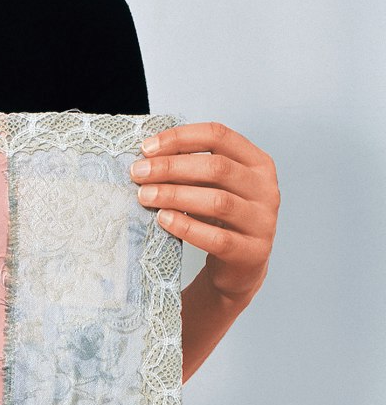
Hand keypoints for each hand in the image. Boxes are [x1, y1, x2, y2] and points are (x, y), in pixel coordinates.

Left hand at [131, 121, 279, 307]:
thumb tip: (148, 156)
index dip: (180, 138)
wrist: (241, 268)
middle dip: (172, 167)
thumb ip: (193, 169)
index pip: (219, 136)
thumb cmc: (221, 221)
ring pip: (217, 201)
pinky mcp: (251, 252)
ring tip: (145, 196)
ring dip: (175, 195)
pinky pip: (216, 237)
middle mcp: (265, 188)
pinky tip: (163, 219)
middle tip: (139, 172)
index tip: (146, 148)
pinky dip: (187, 227)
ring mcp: (262, 221)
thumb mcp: (213, 188)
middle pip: (217, 167)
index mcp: (258, 163)